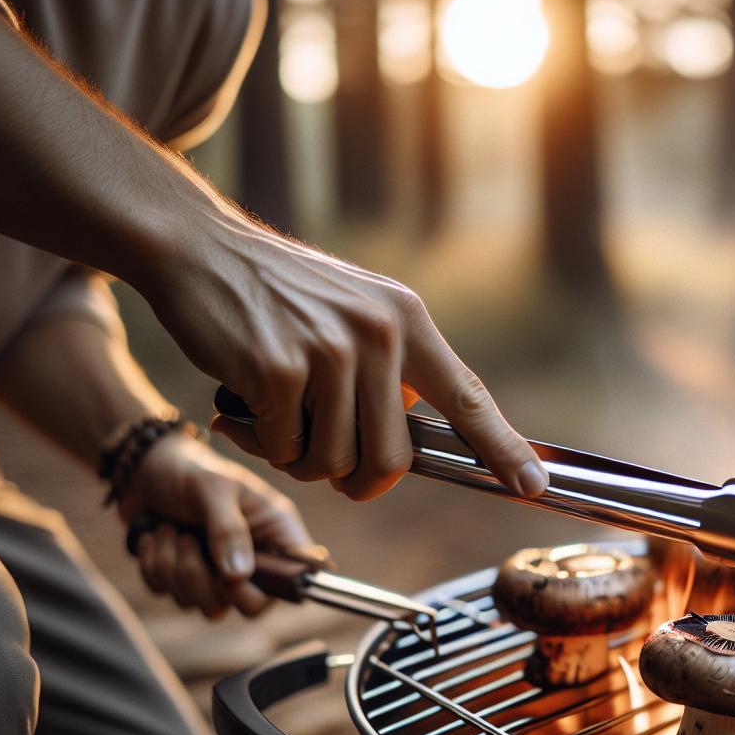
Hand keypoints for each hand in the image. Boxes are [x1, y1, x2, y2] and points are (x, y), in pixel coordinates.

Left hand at [118, 432, 320, 619]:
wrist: (146, 468)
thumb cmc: (191, 471)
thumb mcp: (213, 489)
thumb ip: (228, 530)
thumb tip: (238, 576)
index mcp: (276, 533)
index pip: (297, 576)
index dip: (280, 586)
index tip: (241, 572)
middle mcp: (255, 560)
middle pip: (251, 607)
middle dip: (209, 582)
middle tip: (189, 542)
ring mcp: (221, 575)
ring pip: (207, 606)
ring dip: (175, 569)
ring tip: (168, 529)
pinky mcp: (187, 581)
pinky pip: (172, 596)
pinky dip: (155, 568)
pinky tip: (155, 537)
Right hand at [140, 217, 547, 501]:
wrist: (200, 249)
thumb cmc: (278, 295)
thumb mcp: (356, 312)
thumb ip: (391, 369)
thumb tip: (411, 442)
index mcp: (407, 320)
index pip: (468, 397)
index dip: (503, 448)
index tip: (533, 485)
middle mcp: (378, 335)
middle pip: (390, 460)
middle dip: (357, 479)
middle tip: (325, 457)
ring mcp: (329, 352)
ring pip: (332, 462)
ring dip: (300, 456)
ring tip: (279, 412)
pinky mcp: (278, 371)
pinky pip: (284, 449)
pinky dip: (263, 442)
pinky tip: (247, 402)